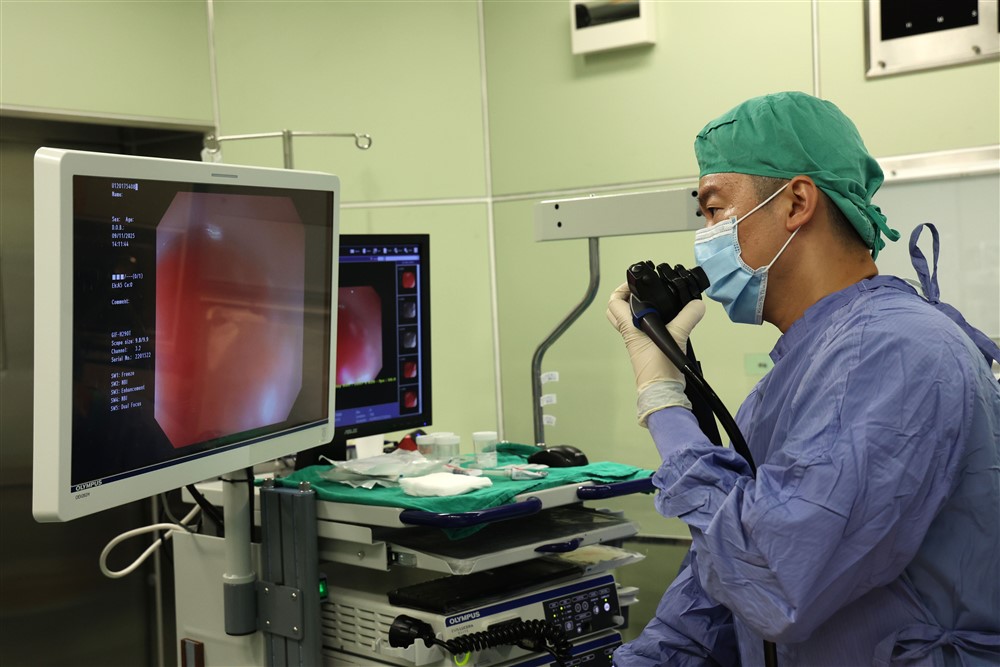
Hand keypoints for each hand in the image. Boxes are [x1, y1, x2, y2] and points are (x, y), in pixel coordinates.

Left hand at [606, 283, 705, 423]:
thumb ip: (687, 318)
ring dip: (640, 309)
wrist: (663, 391)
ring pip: (632, 320)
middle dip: (626, 298)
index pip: (614, 303)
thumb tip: (697, 304)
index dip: (622, 289)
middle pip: (618, 310)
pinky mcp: (648, 348)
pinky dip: (653, 321)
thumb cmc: (660, 368)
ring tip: (657, 301)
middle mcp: (631, 333)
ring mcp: (638, 341)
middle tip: (642, 291)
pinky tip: (668, 320)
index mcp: (630, 327)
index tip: (636, 283)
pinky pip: (645, 329)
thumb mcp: (676, 337)